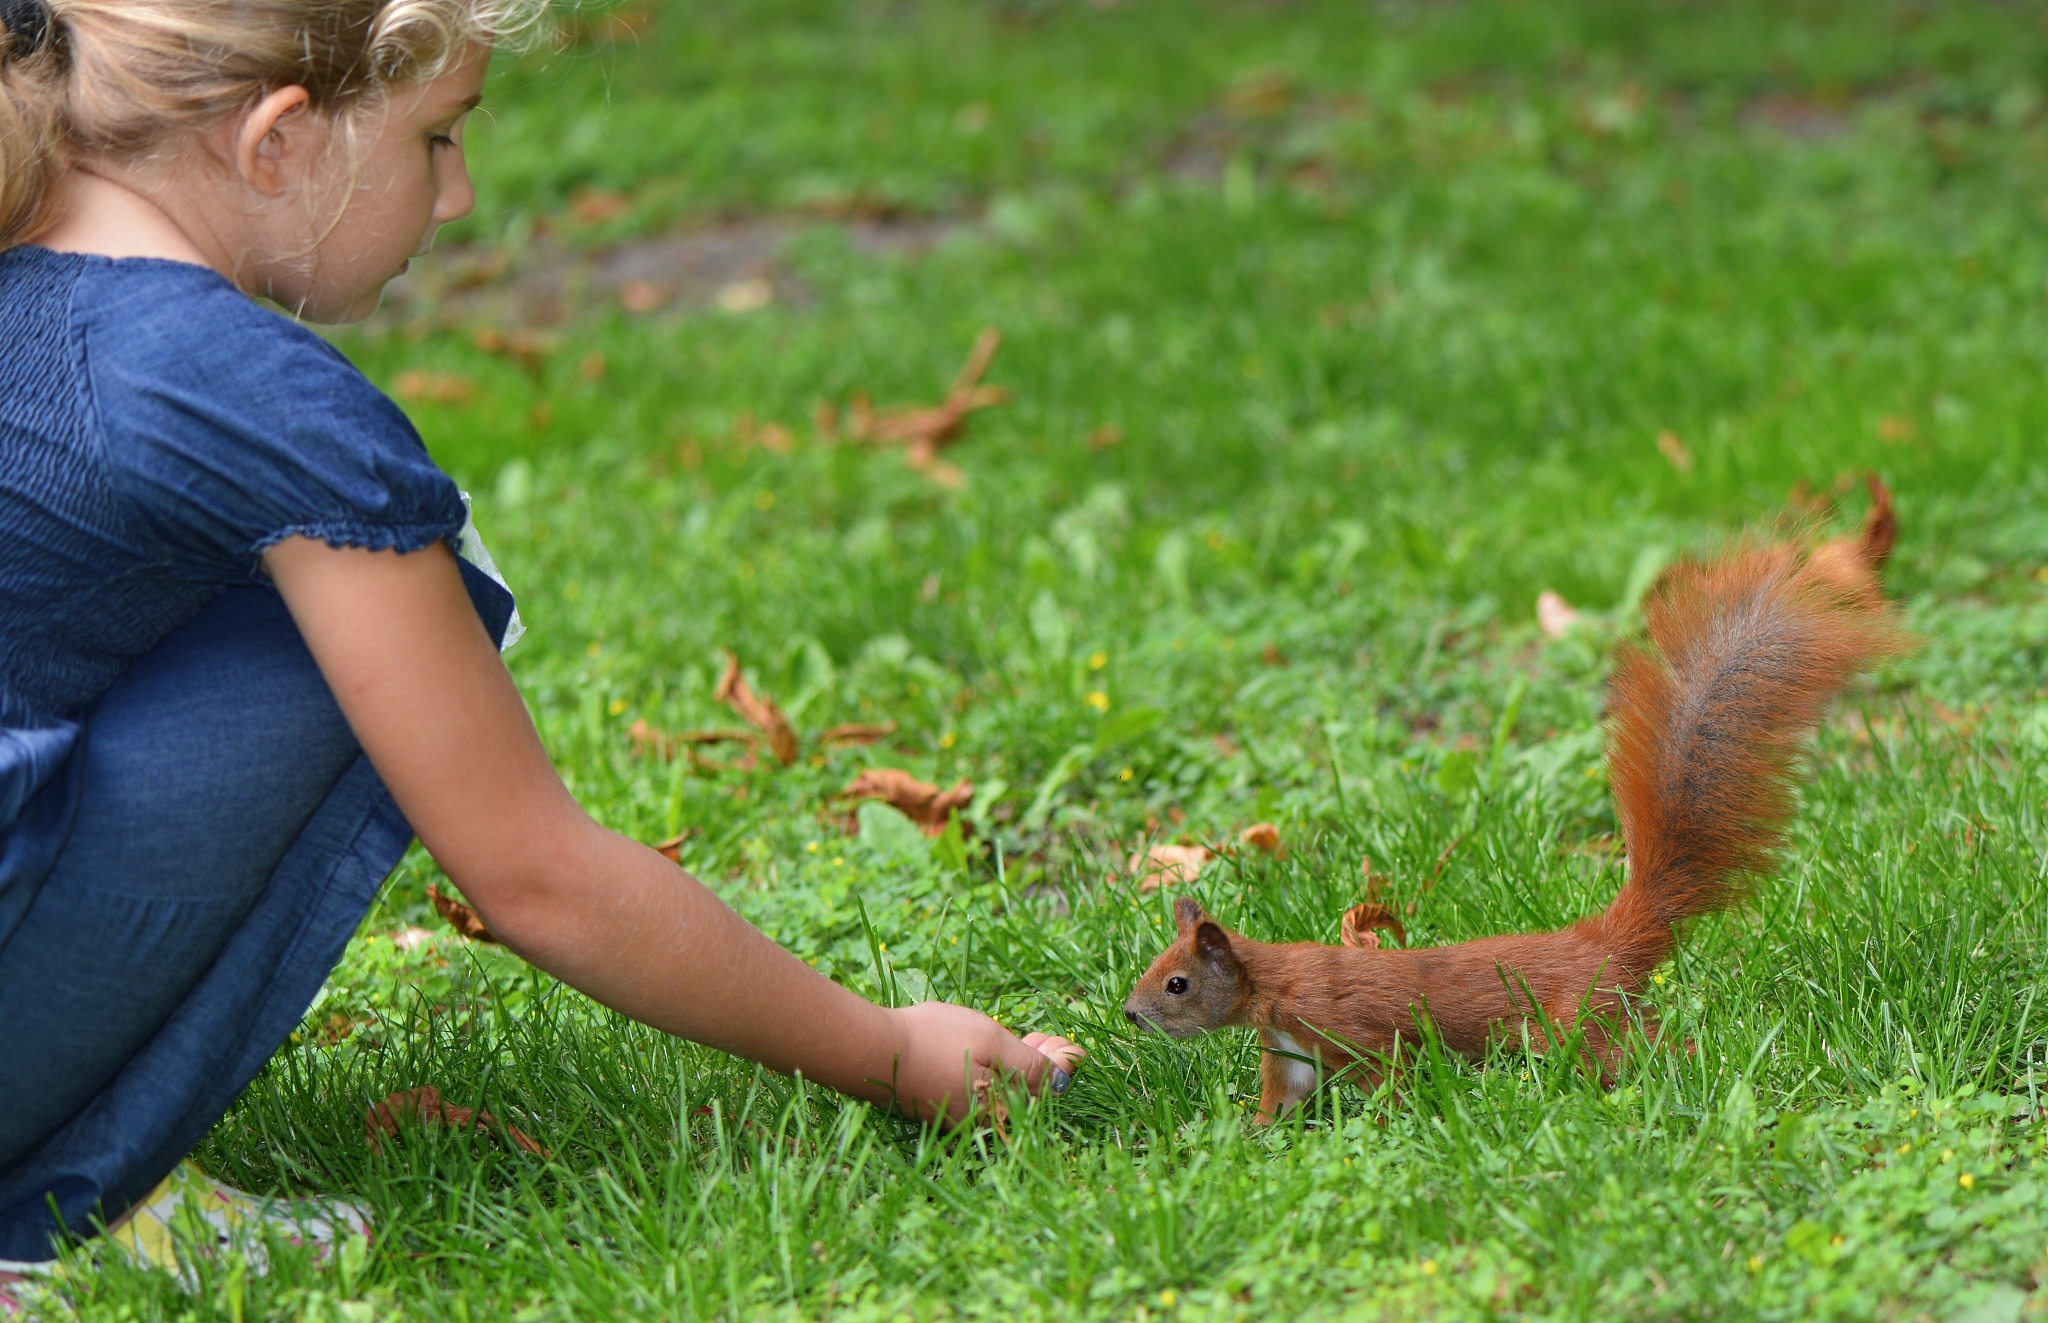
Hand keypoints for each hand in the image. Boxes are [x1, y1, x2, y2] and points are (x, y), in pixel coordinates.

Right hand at [881, 1002, 1085, 1123]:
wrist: (873, 1051)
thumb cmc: (934, 1040)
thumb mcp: (990, 1041)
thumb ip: (1030, 1063)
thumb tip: (1061, 1077)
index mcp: (999, 1109)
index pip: (1046, 1089)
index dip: (1062, 1063)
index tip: (1067, 1043)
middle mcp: (982, 1121)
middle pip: (1027, 1094)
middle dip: (1043, 1064)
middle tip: (1046, 1038)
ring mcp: (959, 1117)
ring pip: (1003, 1094)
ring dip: (1020, 1068)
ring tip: (1026, 1041)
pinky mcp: (941, 1109)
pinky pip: (981, 1094)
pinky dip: (994, 1074)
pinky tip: (991, 1054)